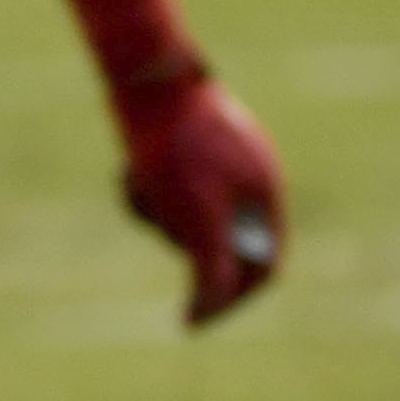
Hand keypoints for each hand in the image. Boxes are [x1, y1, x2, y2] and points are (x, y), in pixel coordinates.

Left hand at [120, 71, 285, 325]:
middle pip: (224, 243)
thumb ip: (209, 272)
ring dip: (163, 216)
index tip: (193, 317)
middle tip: (156, 221)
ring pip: (195, 217)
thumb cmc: (176, 152)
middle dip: (184, 243)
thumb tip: (201, 320)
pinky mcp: (193, 148)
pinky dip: (153, 193)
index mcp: (266, 194)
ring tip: (139, 188)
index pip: (264, 266)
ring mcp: (224, 161)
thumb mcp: (196, 220)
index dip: (232, 298)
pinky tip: (133, 173)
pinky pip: (179, 190)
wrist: (150, 81)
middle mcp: (252, 178)